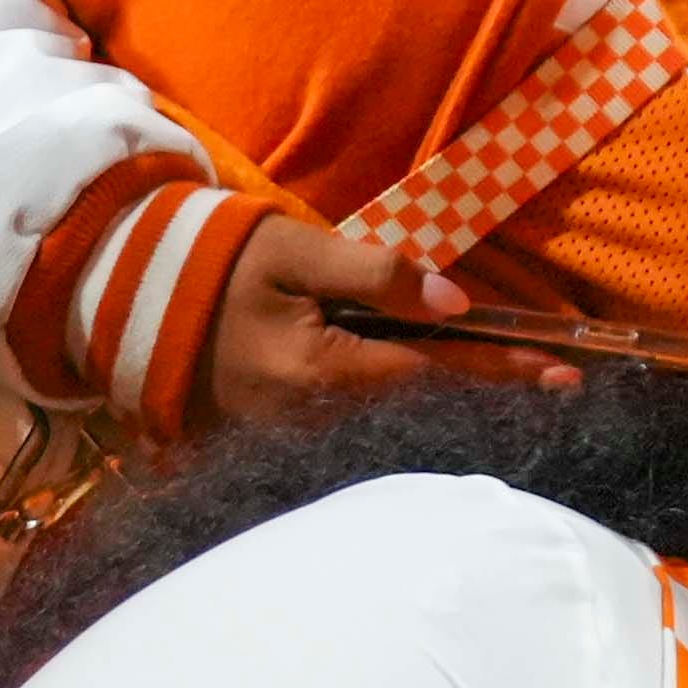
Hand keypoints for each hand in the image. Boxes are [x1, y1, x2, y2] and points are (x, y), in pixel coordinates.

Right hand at [198, 213, 580, 429]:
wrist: (123, 299)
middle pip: (425, 405)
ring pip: (398, 420)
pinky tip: (444, 397)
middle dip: (492, 393)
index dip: (501, 370)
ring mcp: (296, 435)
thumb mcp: (295, 251)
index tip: (563, 373)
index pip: (435, 372)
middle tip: (562, 385)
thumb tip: (455, 303)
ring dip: (456, 403)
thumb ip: (375, 275)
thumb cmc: (213, 263)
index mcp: (321, 374)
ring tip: (519, 389)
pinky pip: (362, 425)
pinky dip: (409, 409)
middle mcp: (315, 420)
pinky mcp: (280, 436)